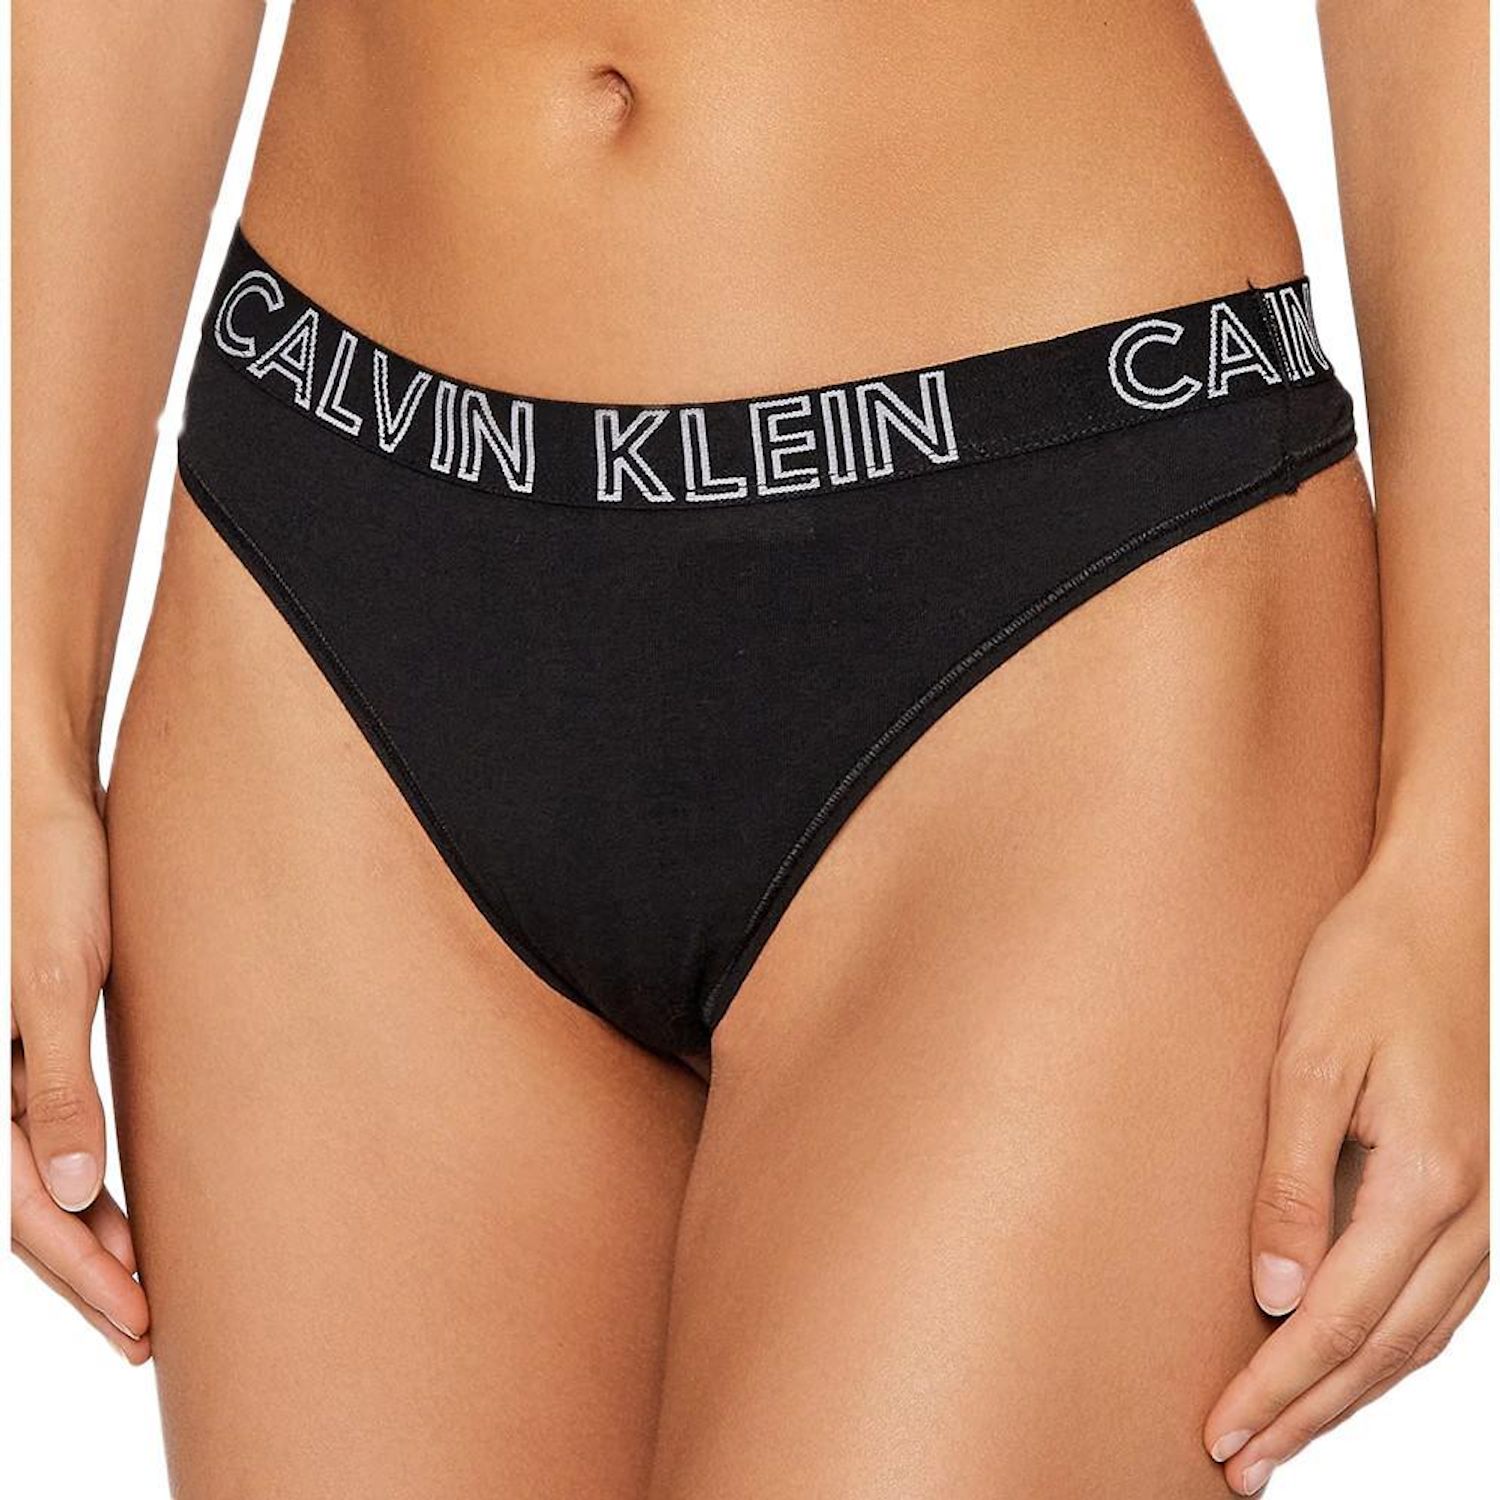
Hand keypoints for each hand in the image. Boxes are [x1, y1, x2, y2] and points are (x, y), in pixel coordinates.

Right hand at [12, 784, 149, 1362]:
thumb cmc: (53, 879)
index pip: (28, 1205)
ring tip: (144, 1291)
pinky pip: (57, 1133)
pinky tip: (121, 1204)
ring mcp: (12, 1066)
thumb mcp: (57, 981)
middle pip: (34, 1205)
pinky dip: (90, 1182)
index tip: (141, 1321)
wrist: (52, 811)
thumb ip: (58, 1083)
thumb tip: (76, 1188)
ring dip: (92, 1237)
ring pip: (46, 1177)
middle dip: (89, 1274)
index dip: (85, 1271)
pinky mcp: (41, 1043)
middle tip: (148, 1334)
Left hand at [1203, 839, 1487, 1493]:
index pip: (1337, 1318)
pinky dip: (1392, 1346)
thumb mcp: (1310, 1061)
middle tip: (1244, 1465)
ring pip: (1419, 1334)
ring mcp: (1488, 1203)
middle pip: (1382, 1346)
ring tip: (1287, 1435)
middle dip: (1309, 1413)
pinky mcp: (1478, 1185)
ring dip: (1351, 1393)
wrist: (1445, 907)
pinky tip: (1353, 1362)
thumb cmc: (1370, 966)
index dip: (1277, 1386)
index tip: (1222, 1433)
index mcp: (1428, 1180)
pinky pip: (1440, 1298)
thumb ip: (1291, 1181)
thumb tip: (1269, 1294)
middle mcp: (1474, 1209)